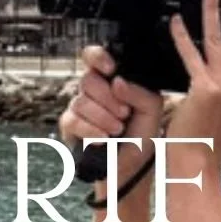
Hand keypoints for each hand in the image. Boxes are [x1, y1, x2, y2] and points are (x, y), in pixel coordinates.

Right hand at [57, 45, 163, 171]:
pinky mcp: (69, 126)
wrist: (133, 165)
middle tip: (124, 114)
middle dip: (108, 98)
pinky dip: (91, 130)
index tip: (111, 69)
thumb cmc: (142, 133)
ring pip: (81, 102)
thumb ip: (140, 92)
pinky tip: (103, 138)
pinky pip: (73, 121)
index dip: (98, 57)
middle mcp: (91, 90)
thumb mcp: (152, 110)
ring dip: (103, 117)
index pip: (93, 56)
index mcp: (109, 79)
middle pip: (88, 80)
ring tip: (118, 129)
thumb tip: (116, 81)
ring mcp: (78, 107)